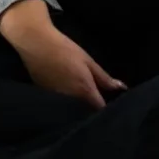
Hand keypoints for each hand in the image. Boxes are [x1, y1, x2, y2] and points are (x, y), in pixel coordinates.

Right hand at [0, 3, 125, 109]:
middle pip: (86, 114)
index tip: (113, 109)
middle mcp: (71, 101)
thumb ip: (104, 78)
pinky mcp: (46, 100)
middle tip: (101, 106)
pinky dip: (67, 107)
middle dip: (93, 113)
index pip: (99, 110)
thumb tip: (121, 88)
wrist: (37, 44)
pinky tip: (70, 101)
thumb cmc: (66, 50)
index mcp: (84, 91)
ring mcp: (57, 102)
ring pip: (73, 113)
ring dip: (80, 111)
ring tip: (86, 105)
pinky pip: (61, 108)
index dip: (107, 112)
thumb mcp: (88, 61)